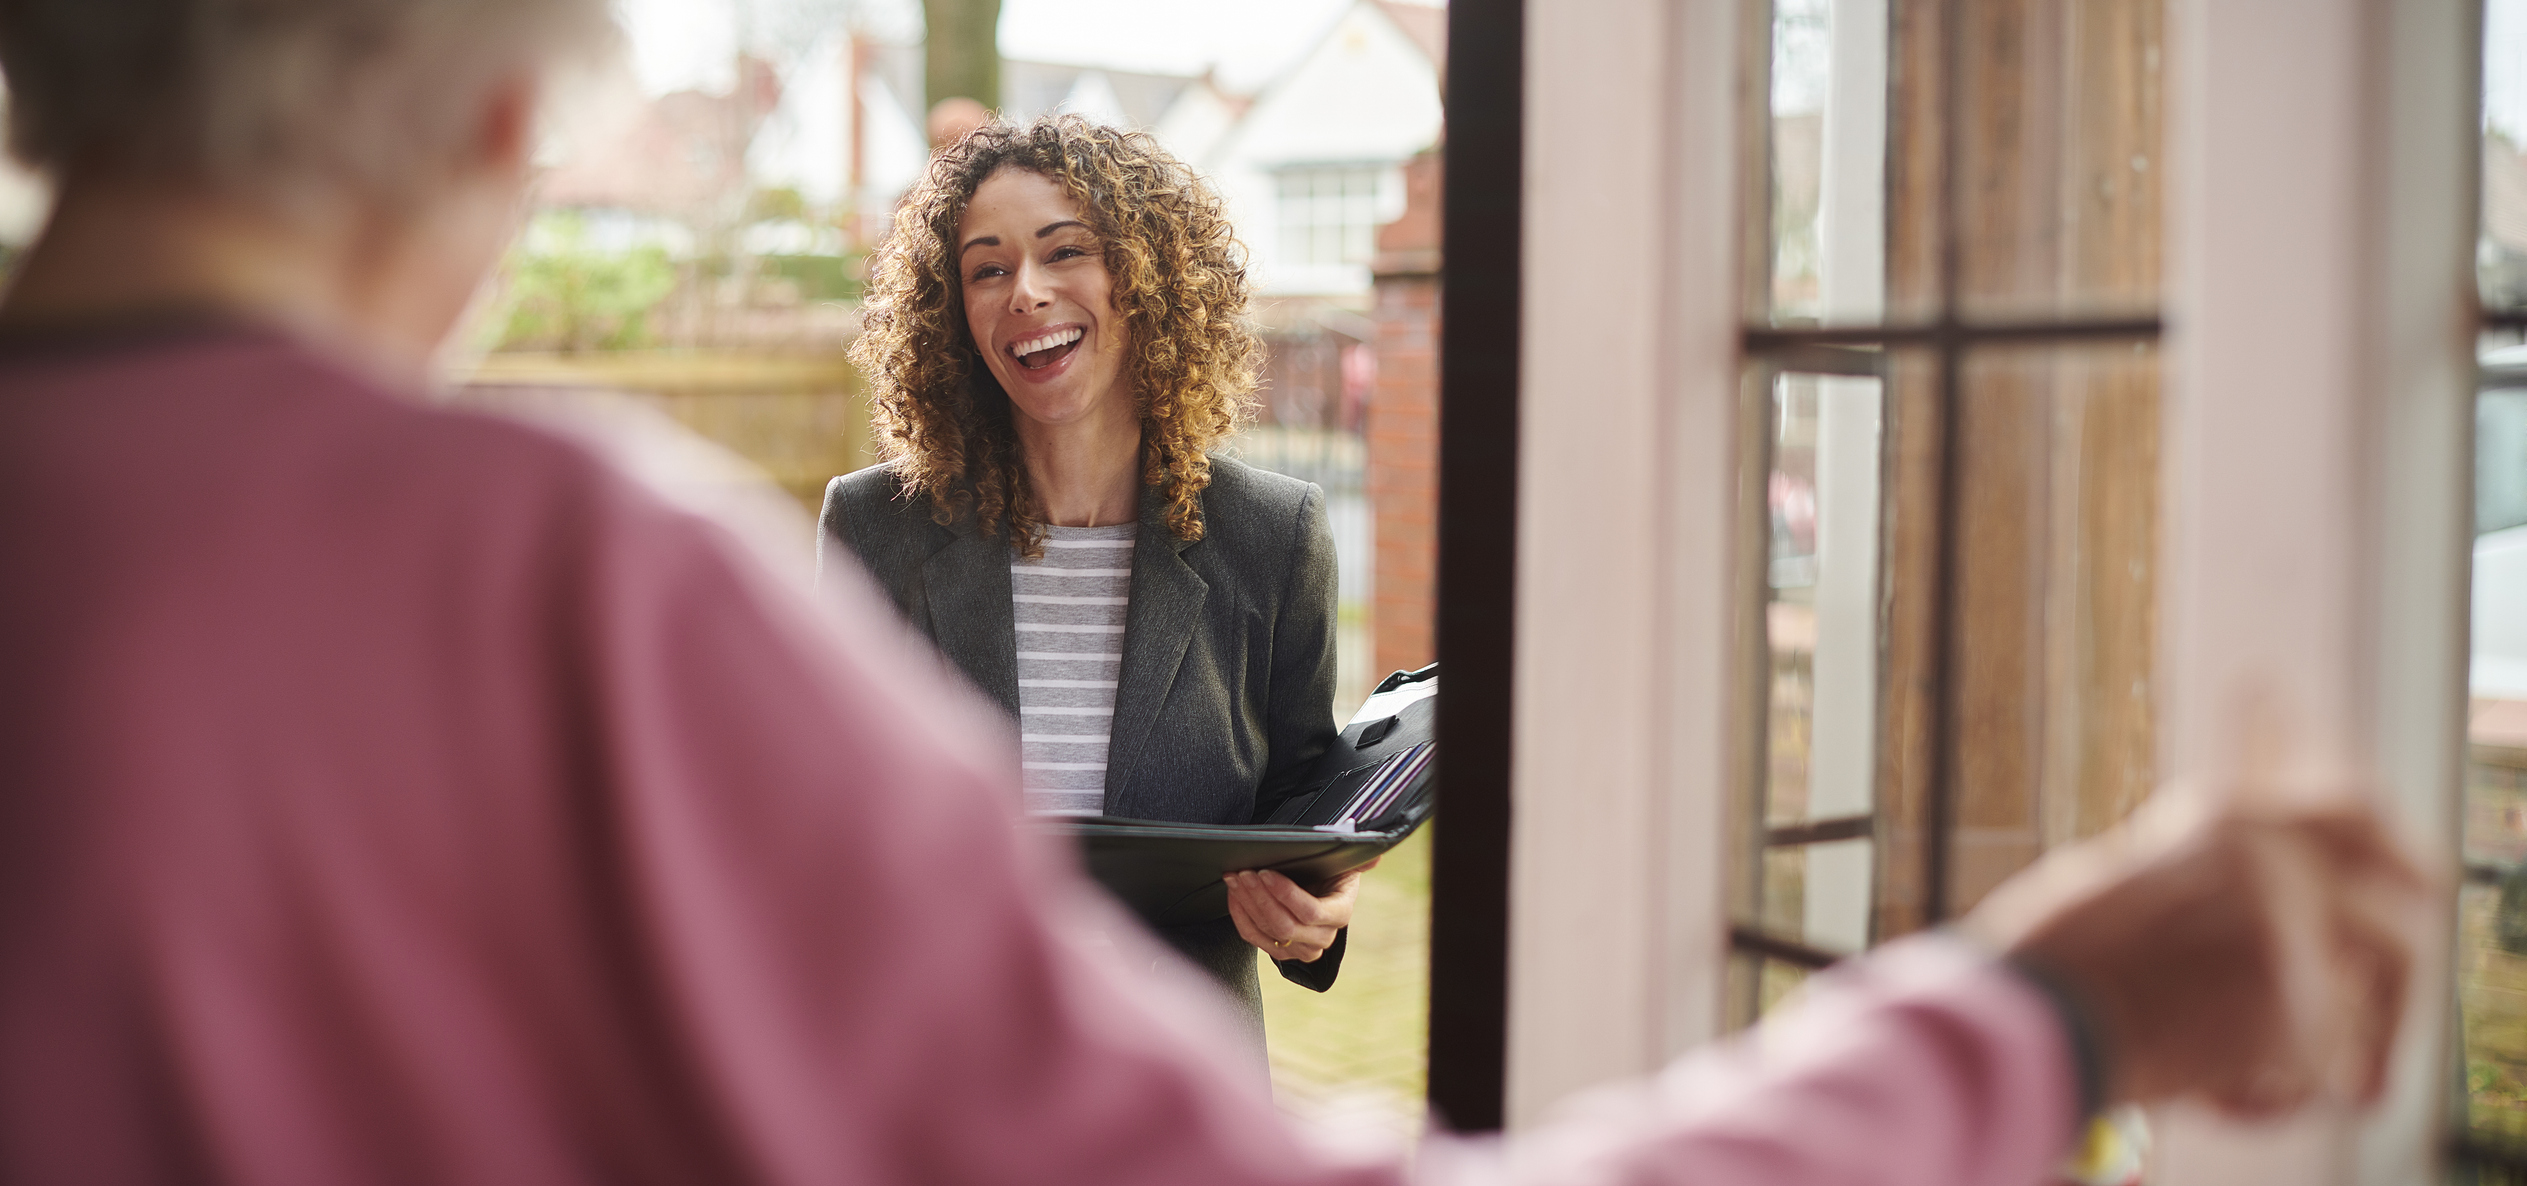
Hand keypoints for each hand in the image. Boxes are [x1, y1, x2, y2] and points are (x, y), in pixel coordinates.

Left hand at [1225, 859, 1378, 962]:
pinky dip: (1240, 916)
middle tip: (1245, 873)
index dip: (1286, 894)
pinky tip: (1234, 895)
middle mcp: (1322, 937)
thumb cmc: (1329, 876)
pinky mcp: (1280, 953)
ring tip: (1236, 878)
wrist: (1319, 895)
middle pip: (1285, 925)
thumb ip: (1359, 859)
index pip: (1311, 912)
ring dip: (1247, 903)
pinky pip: (1254, 938)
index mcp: (1339, 913)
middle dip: (1260, 896)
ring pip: (1268, 931)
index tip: (1266, 873)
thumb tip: (1376, 853)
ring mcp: (1300, 949)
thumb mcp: (1345, 865)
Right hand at [1964, 785, 2433, 1114]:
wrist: (2025, 1012)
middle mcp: (2275, 861)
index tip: (2409, 903)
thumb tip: (2275, 908)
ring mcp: (2289, 930)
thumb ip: (2213, 880)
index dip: (2396, 863)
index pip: (2358, 815)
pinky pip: (2315, 1070)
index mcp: (2233, 820)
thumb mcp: (2137, 883)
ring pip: (2352, 1012)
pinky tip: (2205, 1098)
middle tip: (2372, 1055)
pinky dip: (2268, 1098)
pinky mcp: (2290, 1004)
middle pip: (2397, 920)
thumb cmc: (2055, 962)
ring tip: (2237, 1084)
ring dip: (2312, 1058)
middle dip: (2396, 991)